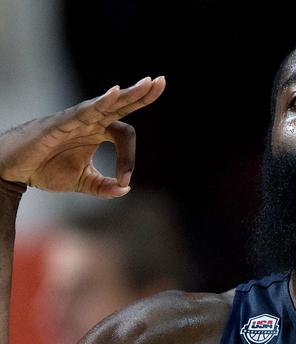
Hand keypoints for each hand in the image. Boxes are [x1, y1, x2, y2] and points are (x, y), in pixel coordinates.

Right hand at [0, 76, 165, 198]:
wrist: (12, 170)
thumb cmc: (45, 169)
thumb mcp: (82, 182)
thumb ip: (104, 187)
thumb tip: (126, 190)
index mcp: (97, 131)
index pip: (124, 134)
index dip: (129, 159)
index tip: (125, 181)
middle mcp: (89, 120)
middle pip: (120, 104)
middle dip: (141, 94)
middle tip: (161, 82)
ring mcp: (75, 119)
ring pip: (106, 103)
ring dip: (128, 94)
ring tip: (149, 83)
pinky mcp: (60, 122)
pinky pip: (83, 110)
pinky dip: (99, 102)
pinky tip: (115, 93)